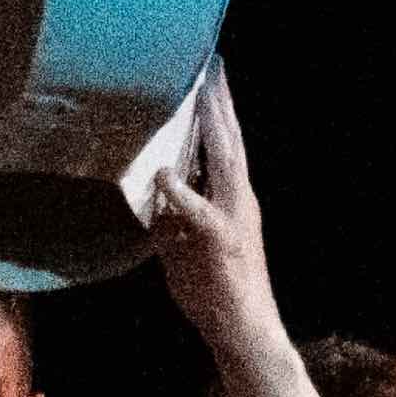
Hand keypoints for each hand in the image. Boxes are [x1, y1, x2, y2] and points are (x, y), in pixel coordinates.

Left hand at [131, 63, 276, 327]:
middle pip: (230, 141)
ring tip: (203, 94)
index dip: (219, 111)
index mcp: (234, 199)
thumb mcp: (185, 247)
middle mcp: (240, 200)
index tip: (211, 77)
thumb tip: (151, 200)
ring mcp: (235, 217)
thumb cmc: (215, 293)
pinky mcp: (222, 241)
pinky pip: (199, 212)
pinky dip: (180, 192)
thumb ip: (171, 220)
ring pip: (226, 161)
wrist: (243, 329)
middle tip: (212, 67)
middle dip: (220, 102)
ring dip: (213, 126)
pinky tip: (164, 174)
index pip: (226, 146)